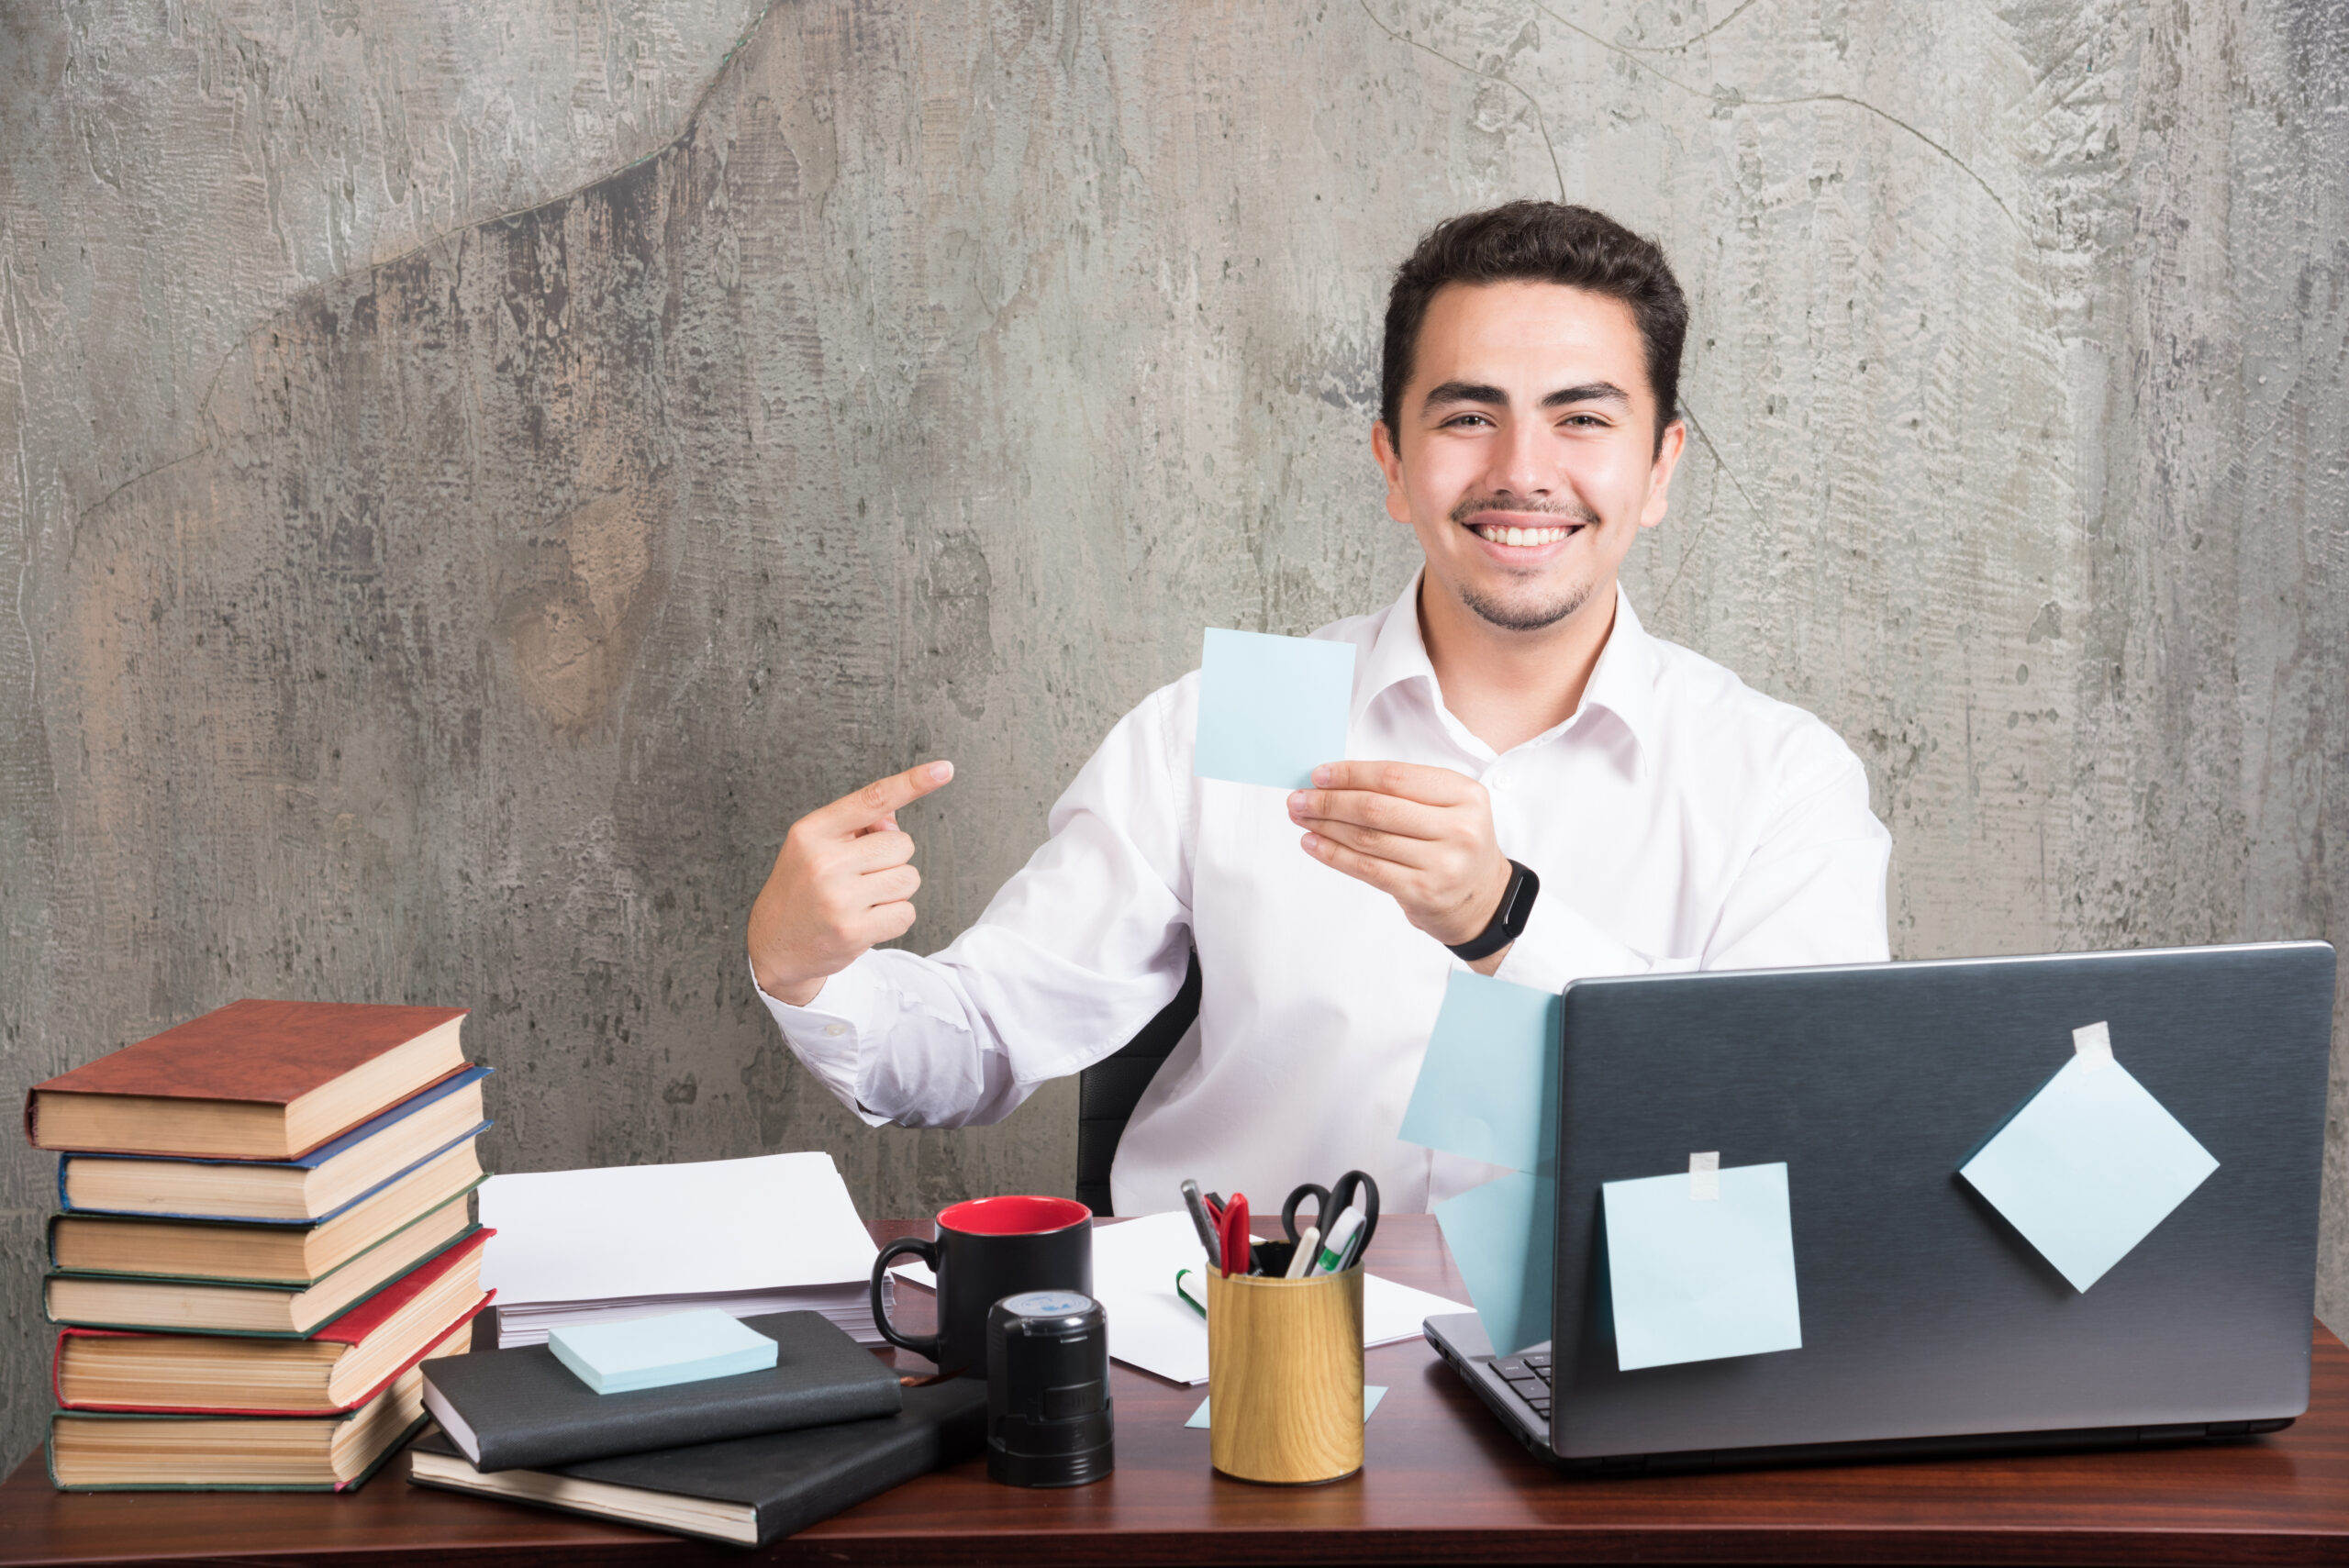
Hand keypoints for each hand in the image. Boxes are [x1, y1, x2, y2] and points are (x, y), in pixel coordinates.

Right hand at [749, 761, 954, 1006]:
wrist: (774, 946)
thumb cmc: (803, 889)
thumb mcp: (815, 846)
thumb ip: (857, 826)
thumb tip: (895, 822)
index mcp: (812, 831)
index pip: (872, 799)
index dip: (912, 782)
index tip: (944, 769)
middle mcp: (824, 861)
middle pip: (902, 844)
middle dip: (893, 859)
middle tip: (861, 876)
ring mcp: (838, 899)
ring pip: (908, 878)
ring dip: (896, 889)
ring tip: (862, 899)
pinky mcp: (853, 931)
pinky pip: (906, 912)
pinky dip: (895, 917)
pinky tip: (867, 920)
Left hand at [1288, 761, 1515, 969]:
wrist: (1483, 900)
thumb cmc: (1455, 844)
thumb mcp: (1448, 806)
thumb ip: (1403, 791)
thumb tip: (1335, 782)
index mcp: (1464, 795)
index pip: (1395, 777)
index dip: (1352, 774)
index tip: (1320, 775)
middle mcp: (1458, 828)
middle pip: (1377, 808)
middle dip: (1330, 801)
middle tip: (1300, 798)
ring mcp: (1442, 863)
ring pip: (1368, 838)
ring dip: (1326, 826)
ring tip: (1301, 817)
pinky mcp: (1422, 892)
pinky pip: (1367, 868)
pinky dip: (1334, 854)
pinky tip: (1313, 843)